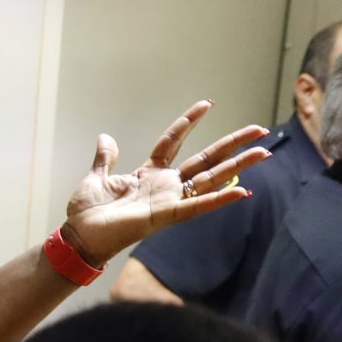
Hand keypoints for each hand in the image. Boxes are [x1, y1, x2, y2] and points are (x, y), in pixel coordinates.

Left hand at [61, 102, 270, 264]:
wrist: (78, 237)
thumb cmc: (87, 213)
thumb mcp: (95, 178)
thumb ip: (105, 158)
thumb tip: (106, 137)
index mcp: (148, 174)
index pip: (173, 142)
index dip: (189, 123)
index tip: (208, 104)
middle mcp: (164, 186)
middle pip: (205, 159)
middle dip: (232, 144)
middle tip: (259, 130)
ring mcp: (168, 200)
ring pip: (210, 179)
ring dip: (237, 166)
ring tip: (263, 152)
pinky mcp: (165, 216)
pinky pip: (197, 206)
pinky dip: (219, 200)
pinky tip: (242, 191)